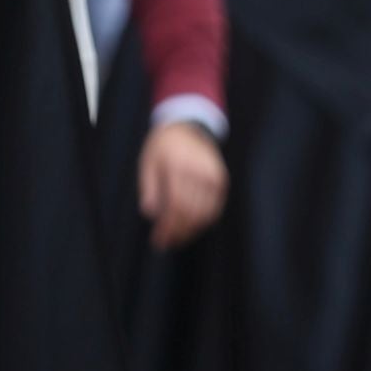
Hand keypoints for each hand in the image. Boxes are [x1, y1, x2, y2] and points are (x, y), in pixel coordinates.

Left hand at [138, 121, 227, 249]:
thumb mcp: (148, 163)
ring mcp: (214, 177)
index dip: (168, 226)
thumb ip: (149, 188)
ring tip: (178, 239)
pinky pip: (216, 207)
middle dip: (178, 232)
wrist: (188, 127)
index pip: (177, 204)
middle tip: (166, 243)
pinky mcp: (222, 180)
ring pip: (206, 213)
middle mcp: (201, 172)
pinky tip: (193, 227)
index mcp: (180, 167)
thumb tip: (151, 214)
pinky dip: (205, 221)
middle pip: (192, 212)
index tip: (159, 239)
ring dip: (192, 230)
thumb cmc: (163, 146)